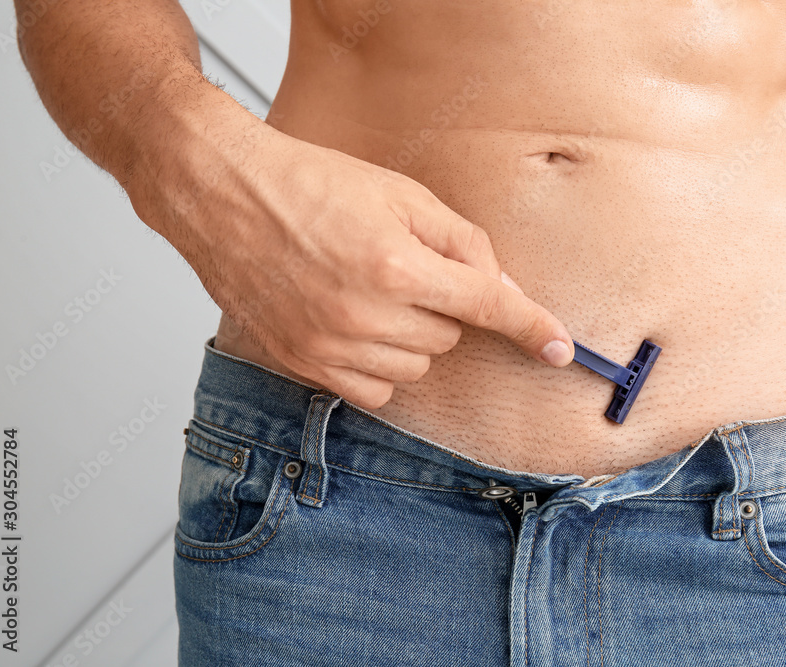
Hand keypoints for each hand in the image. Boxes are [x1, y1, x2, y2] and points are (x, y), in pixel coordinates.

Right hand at [127, 99, 573, 408]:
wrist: (224, 195)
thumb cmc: (310, 183)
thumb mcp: (400, 194)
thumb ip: (462, 243)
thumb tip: (502, 288)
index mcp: (396, 264)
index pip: (486, 306)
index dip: (531, 327)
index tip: (560, 350)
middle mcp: (364, 314)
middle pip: (450, 337)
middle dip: (443, 307)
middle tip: (403, 268)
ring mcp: (330, 346)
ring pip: (415, 367)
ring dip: (412, 337)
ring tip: (371, 292)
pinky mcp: (302, 364)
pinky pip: (374, 391)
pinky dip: (380, 365)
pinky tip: (357, 327)